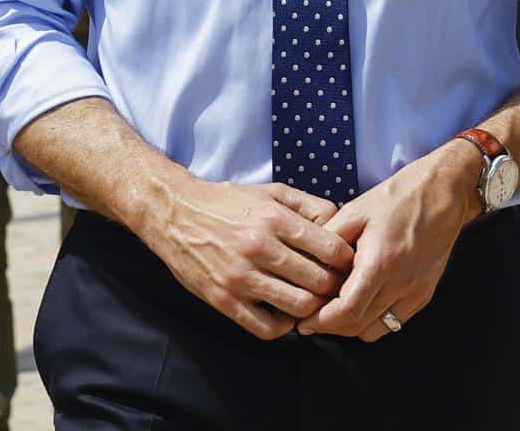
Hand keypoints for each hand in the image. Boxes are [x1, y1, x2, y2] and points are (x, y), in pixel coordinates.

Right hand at [137, 179, 348, 340]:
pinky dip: (283, 326)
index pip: (331, 249)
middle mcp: (258, 247)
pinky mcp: (223, 299)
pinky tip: (283, 312)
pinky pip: (267, 328)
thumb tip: (340, 225)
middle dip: (333, 287)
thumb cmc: (226, 202)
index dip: (345, 260)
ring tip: (309, 300)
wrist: (174, 213)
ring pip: (298, 306)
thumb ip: (307, 205)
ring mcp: (239, 276)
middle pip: (319, 282)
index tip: (343, 264)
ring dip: (311, 308)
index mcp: (273, 218)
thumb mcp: (269, 191)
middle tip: (332, 286)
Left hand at [297, 142, 481, 341]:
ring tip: (334, 311)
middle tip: (311, 318)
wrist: (442, 194)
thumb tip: (308, 264)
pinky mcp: (424, 294)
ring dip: (352, 327)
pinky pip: (394, 322)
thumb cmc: (398, 197)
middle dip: (331, 327)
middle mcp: (401, 284)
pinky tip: (360, 304)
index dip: (322, 321)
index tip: (304, 322)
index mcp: (380, 262)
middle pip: (359, 326)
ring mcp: (416, 292)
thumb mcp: (355, 211)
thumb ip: (329, 239)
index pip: (347, 310)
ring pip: (376, 330)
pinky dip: (373, 321)